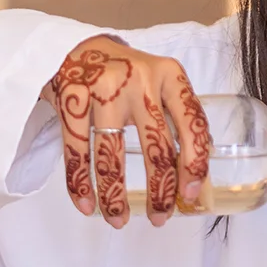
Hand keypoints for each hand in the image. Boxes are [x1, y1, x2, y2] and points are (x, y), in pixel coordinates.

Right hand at [40, 36, 210, 228]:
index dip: (195, 165)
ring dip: (116, 197)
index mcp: (170, 76)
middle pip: (155, 148)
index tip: (190, 193)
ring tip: (119, 219)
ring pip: (112, 157)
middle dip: (160, 192)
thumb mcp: (158, 82)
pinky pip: (77, 153)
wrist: (74, 47)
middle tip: (160, 217)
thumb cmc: (124, 73)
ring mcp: (103, 89)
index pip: (193, 125)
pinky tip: (88, 205)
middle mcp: (140, 80)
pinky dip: (81, 185)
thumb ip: (175, 117)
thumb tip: (192, 174)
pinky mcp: (71, 99)